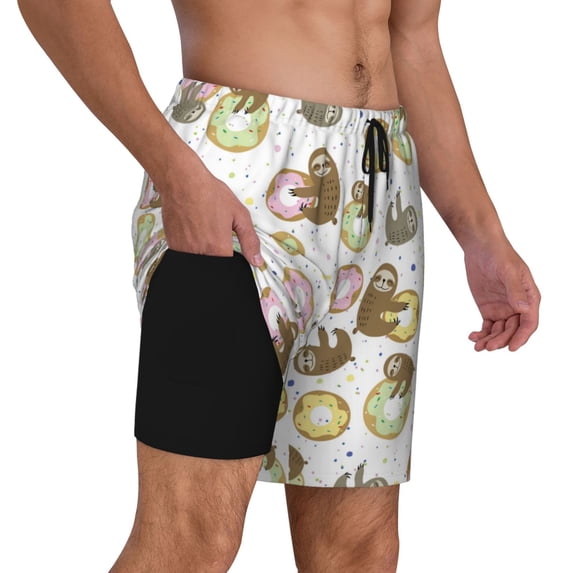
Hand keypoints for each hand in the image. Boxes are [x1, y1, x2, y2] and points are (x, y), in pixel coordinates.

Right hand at [154, 150, 262, 265]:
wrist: (182, 181)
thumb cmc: (210, 194)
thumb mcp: (239, 214)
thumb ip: (250, 241)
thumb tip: (257, 261)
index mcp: (218, 248)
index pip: (228, 267)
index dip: (230, 257)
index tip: (228, 246)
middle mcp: (200, 252)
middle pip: (212, 264)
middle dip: (216, 253)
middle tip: (213, 231)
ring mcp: (184, 250)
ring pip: (198, 260)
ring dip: (203, 250)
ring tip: (203, 229)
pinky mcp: (172, 245)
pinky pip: (184, 254)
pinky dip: (190, 247)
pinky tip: (193, 230)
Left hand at [464, 239, 539, 350]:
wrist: (481, 248)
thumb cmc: (500, 255)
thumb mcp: (509, 271)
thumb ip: (515, 291)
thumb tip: (523, 308)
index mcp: (529, 298)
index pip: (529, 323)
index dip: (522, 337)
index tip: (512, 347)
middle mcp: (518, 306)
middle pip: (512, 330)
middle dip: (501, 340)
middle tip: (488, 347)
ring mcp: (503, 308)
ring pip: (499, 331)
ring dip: (490, 340)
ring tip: (478, 346)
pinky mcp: (488, 308)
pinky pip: (487, 326)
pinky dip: (482, 334)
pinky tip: (473, 338)